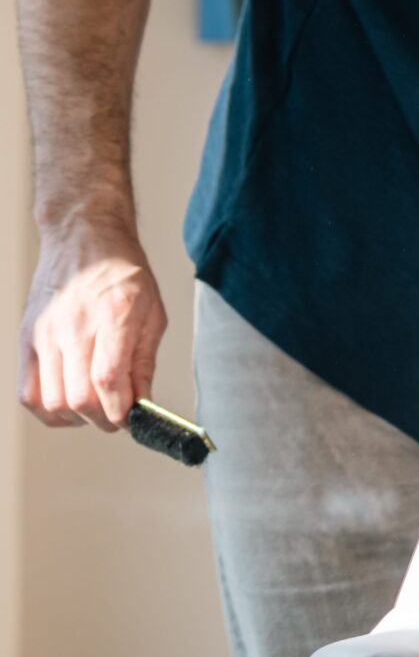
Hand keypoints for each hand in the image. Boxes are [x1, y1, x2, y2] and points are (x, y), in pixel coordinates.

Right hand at [19, 211, 167, 429]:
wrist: (84, 236)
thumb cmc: (123, 271)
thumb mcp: (152, 311)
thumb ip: (145, 360)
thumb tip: (142, 402)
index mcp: (113, 315)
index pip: (108, 379)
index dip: (120, 410)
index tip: (131, 419)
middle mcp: (74, 326)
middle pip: (79, 397)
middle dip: (102, 419)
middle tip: (115, 416)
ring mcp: (45, 333)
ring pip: (53, 401)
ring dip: (76, 419)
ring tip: (93, 410)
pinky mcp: (28, 338)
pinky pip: (28, 392)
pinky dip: (47, 410)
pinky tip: (67, 405)